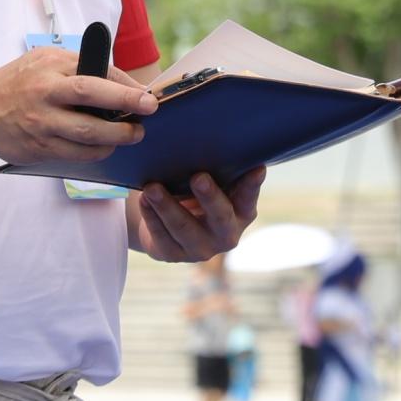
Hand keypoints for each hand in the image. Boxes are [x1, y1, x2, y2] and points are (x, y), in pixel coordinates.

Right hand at [0, 45, 155, 164]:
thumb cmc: (18, 83)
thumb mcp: (44, 60)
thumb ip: (78, 66)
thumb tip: (122, 82)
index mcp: (49, 66)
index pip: (96, 72)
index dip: (124, 85)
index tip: (145, 94)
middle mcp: (45, 94)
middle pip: (92, 99)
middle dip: (126, 105)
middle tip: (149, 111)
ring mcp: (41, 124)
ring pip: (87, 134)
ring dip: (117, 136)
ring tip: (133, 134)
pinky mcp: (38, 149)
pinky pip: (76, 155)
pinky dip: (97, 152)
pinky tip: (108, 147)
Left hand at [128, 166, 265, 261]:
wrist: (171, 223)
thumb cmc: (200, 194)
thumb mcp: (216, 184)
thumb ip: (223, 172)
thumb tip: (228, 145)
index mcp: (242, 213)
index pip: (249, 198)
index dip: (252, 185)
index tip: (256, 168)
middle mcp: (226, 235)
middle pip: (219, 217)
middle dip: (209, 197)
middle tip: (198, 177)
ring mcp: (200, 249)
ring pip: (183, 228)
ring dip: (167, 206)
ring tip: (152, 187)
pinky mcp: (173, 255)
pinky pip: (161, 235)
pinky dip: (151, 216)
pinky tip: (144, 200)